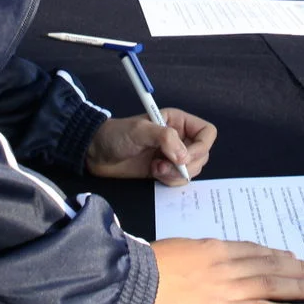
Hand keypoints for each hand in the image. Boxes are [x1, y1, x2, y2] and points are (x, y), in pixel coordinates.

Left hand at [85, 108, 215, 185]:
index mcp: (178, 122)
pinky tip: (154, 174)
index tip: (184, 157)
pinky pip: (180, 180)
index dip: (202, 147)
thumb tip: (184, 157)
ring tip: (156, 169)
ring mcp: (172, 156)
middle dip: (187, 165)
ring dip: (177, 174)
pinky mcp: (164, 170)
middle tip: (165, 165)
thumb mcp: (140, 131)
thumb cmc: (116, 134)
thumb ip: (165, 139)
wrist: (96, 152)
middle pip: (203, 155)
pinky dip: (171, 181)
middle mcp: (180, 138)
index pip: (207, 133)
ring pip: (193, 170)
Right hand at [142, 239, 303, 303]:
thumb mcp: (177, 249)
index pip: (252, 250)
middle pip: (270, 264)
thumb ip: (196, 253)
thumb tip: (206, 257)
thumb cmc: (146, 266)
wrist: (134, 281)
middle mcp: (228, 264)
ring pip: (274, 284)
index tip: (291, 256)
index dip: (275, 254)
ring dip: (300, 285)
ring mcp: (229, 288)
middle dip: (297, 267)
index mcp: (213, 248)